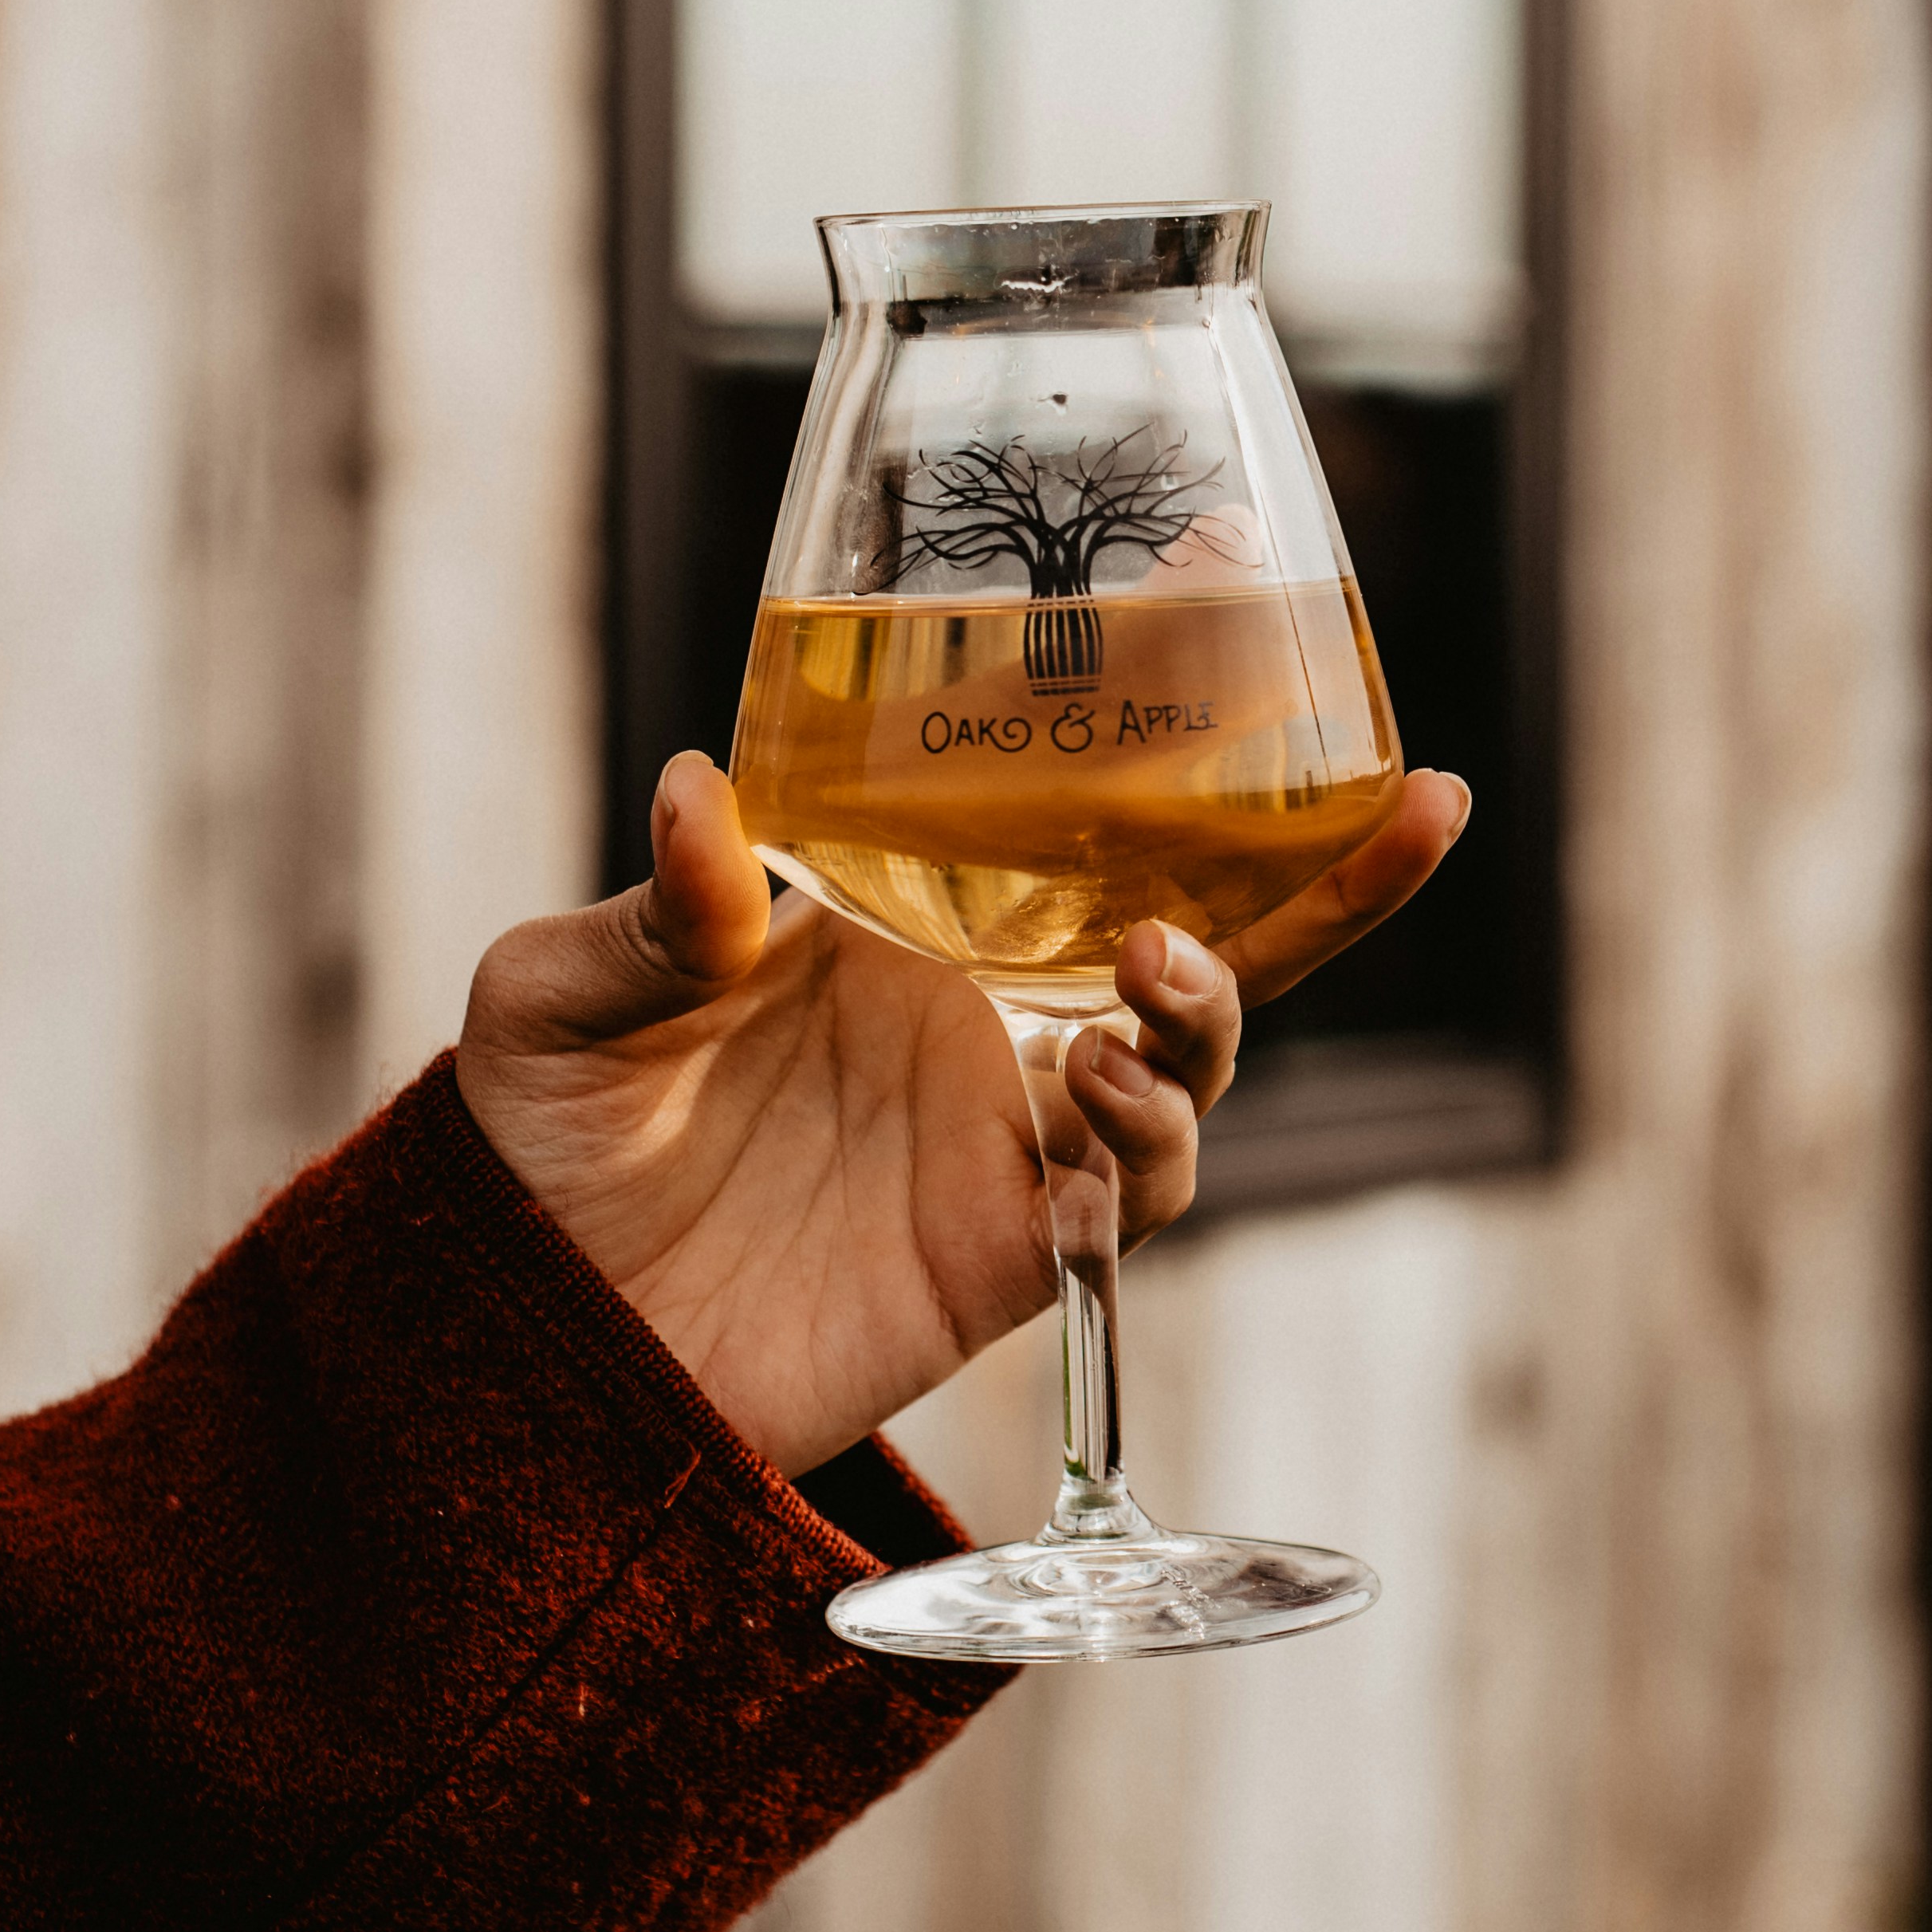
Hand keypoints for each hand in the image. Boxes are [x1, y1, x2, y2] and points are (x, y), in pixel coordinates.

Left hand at [456, 752, 1470, 1483]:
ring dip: (1214, 1006)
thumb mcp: (565, 991)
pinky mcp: (1010, 1251)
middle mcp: (994, 1008)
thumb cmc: (542, 1141)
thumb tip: (700, 788)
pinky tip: (1091, 1084)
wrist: (522, 1337)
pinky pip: (1139, 1193)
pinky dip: (1152, 1137)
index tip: (1253, 593)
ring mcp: (1013, 1131)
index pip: (1083, 810)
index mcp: (916, 912)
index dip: (1186, 724)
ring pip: (1201, 1056)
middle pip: (1213, 930)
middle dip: (1335, 875)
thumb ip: (657, 909)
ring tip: (1147, 972)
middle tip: (1409, 801)